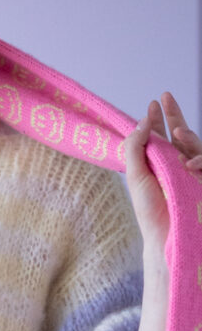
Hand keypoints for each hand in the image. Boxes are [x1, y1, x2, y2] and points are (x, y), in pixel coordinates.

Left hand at [124, 92, 201, 254]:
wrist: (164, 234)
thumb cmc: (149, 209)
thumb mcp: (136, 175)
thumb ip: (135, 147)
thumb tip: (141, 122)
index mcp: (158, 163)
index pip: (160, 135)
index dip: (157, 119)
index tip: (153, 103)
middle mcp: (176, 164)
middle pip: (178, 134)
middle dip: (174, 114)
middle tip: (166, 96)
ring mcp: (192, 172)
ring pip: (195, 145)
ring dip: (187, 135)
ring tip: (177, 131)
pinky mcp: (201, 181)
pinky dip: (199, 160)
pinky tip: (188, 164)